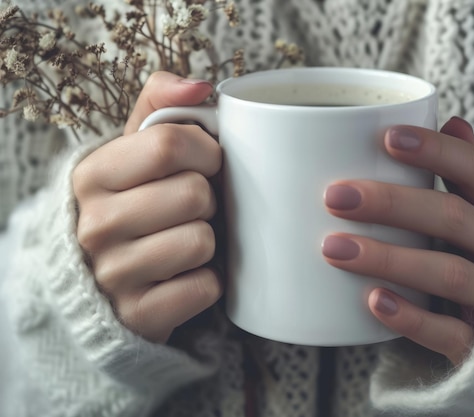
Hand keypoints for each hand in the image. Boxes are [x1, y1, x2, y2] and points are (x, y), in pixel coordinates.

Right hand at [73, 72, 222, 342]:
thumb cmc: (132, 203)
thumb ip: (161, 106)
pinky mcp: (139, 314)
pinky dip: (207, 280)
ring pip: (201, 241)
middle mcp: (94, 225)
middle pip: (193, 194)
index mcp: (92, 176)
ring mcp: (113, 275)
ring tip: (187, 239)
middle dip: (207, 200)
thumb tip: (200, 86)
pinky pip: (205, 287)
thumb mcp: (132, 151)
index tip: (206, 162)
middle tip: (192, 208)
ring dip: (208, 240)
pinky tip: (186, 274)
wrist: (103, 280)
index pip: (170, 145)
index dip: (206, 151)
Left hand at [322, 117, 473, 364]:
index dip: (436, 153)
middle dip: (392, 204)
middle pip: (453, 219)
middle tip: (335, 196)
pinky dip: (411, 317)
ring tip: (334, 249)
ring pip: (449, 274)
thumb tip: (454, 120)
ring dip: (390, 259)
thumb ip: (466, 172)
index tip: (387, 138)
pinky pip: (450, 332)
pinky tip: (372, 301)